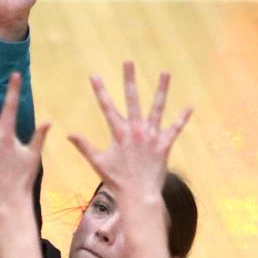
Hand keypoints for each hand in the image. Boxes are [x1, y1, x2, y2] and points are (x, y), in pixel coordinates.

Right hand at [67, 61, 192, 198]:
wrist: (137, 194)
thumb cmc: (116, 180)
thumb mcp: (97, 161)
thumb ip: (84, 145)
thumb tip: (69, 133)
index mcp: (118, 132)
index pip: (106, 106)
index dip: (99, 90)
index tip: (94, 75)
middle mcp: (135, 130)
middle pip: (132, 99)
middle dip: (129, 79)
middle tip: (128, 62)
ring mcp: (151, 136)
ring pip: (157, 108)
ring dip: (161, 89)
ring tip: (165, 72)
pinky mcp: (164, 145)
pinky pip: (175, 129)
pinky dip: (181, 119)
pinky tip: (189, 107)